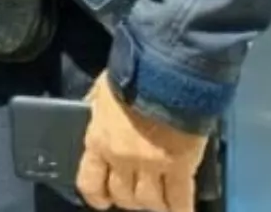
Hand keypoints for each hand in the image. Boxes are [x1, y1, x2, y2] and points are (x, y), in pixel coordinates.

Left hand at [77, 75, 210, 211]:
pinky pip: (180, 198)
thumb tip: (94, 113)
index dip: (97, 196)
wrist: (165, 71)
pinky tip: (181, 210)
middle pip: (123, 195)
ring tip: (159, 201)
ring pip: (149, 201)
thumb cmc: (133, 75)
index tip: (103, 200)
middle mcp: (121, 158)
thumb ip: (97, 109)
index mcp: (99, 140)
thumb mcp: (102, 91)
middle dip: (129, 198)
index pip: (89, 182)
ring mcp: (151, 165)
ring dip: (153, 203)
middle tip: (137, 194)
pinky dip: (181, 208)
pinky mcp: (180, 166)